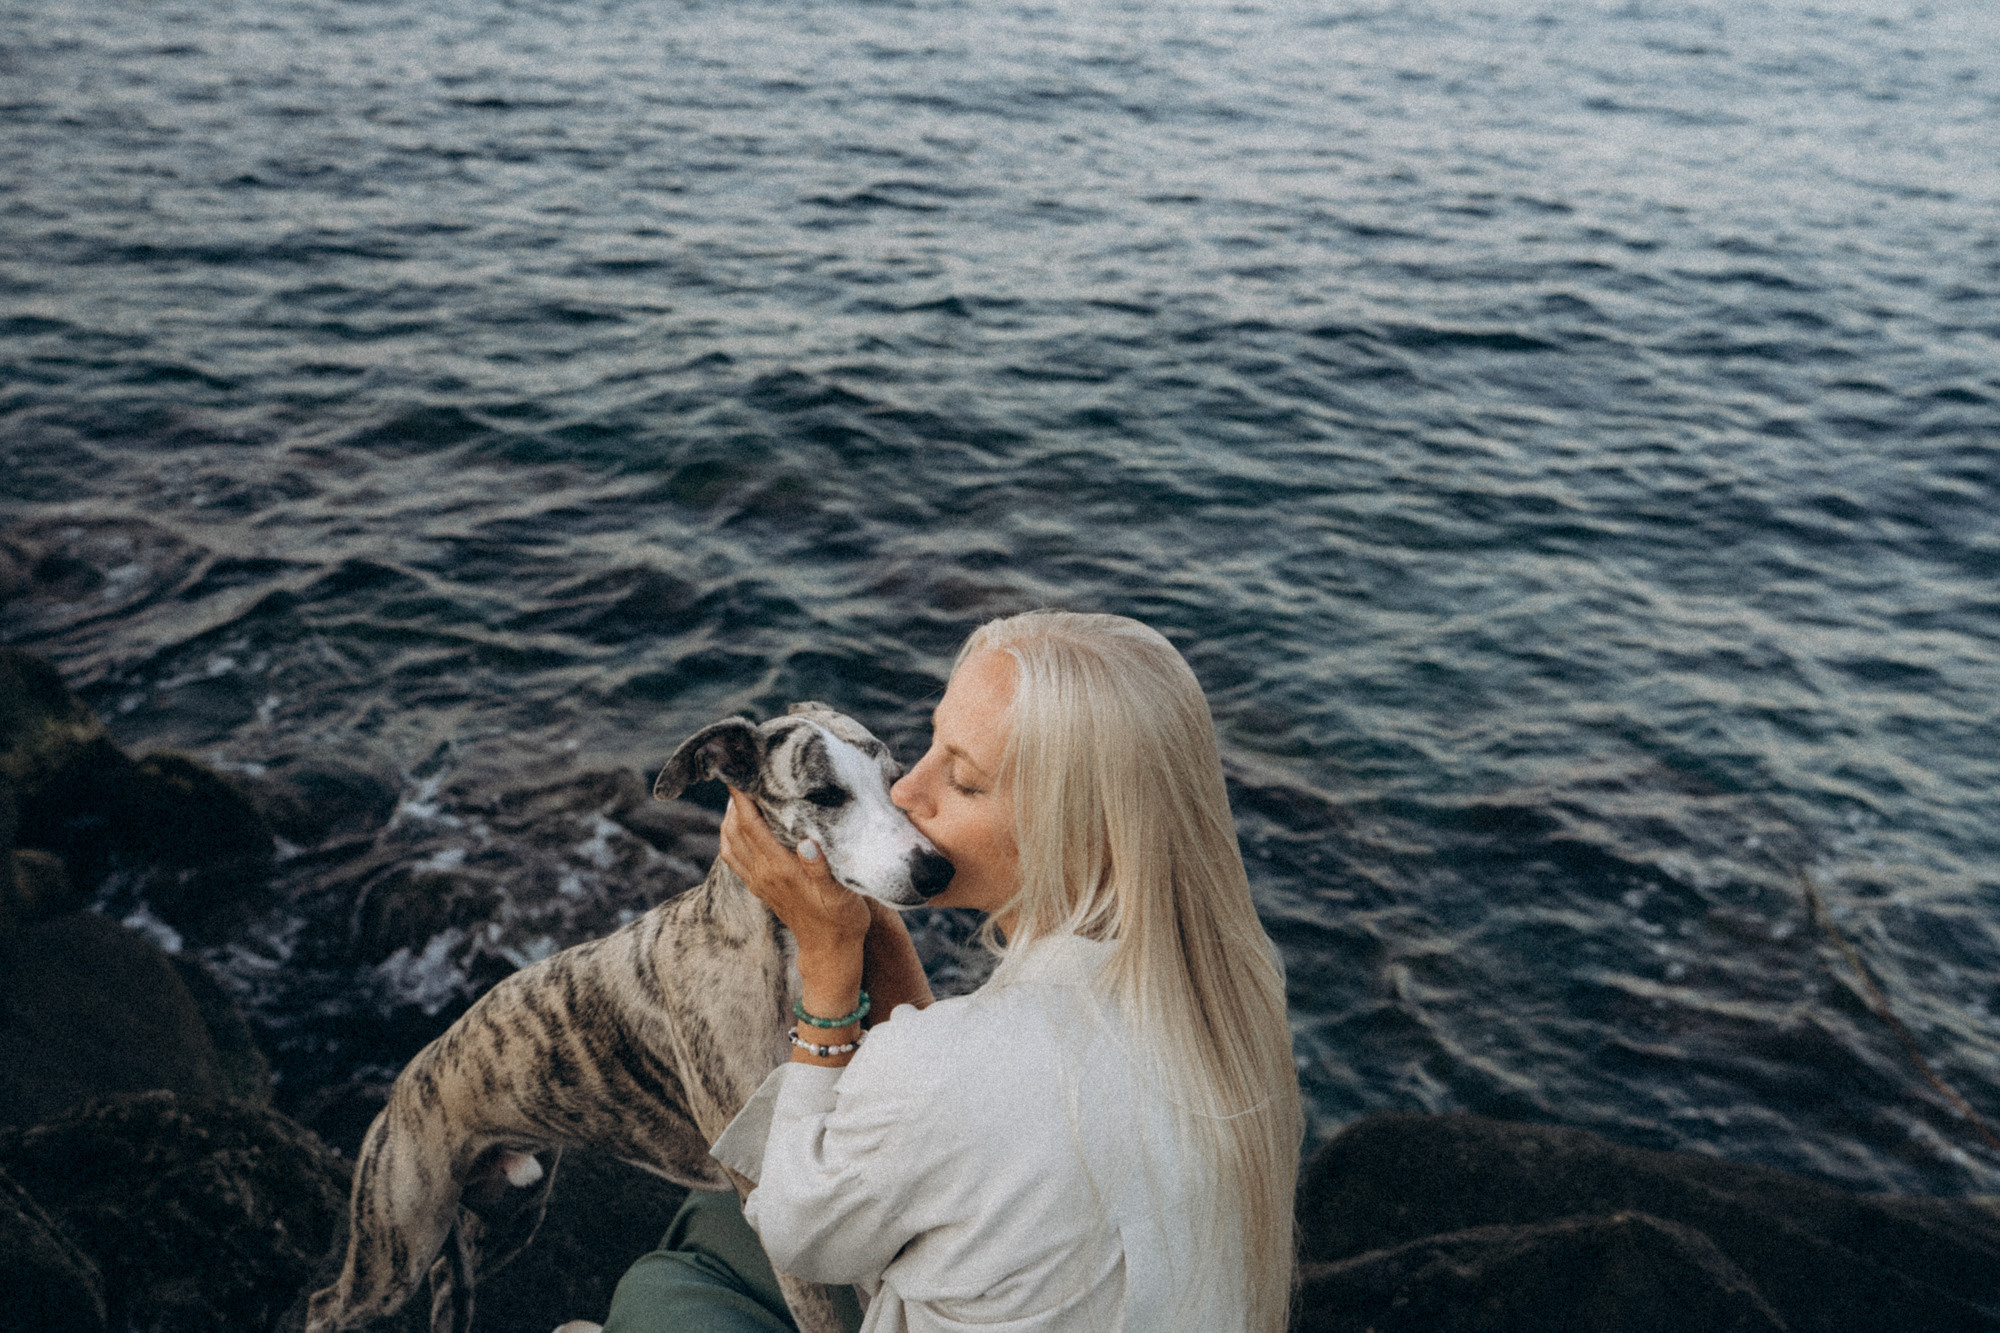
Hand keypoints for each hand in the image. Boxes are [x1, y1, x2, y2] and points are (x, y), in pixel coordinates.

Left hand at [718, 788, 869, 980]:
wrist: (831, 951)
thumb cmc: (841, 918)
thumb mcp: (840, 893)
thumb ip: (822, 869)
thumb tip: (807, 843)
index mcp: (779, 869)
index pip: (750, 825)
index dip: (741, 797)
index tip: (738, 770)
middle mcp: (763, 874)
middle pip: (734, 830)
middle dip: (733, 800)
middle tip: (741, 774)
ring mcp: (759, 882)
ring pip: (729, 843)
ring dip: (730, 818)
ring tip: (742, 795)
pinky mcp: (761, 889)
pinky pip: (734, 858)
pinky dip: (732, 837)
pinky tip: (743, 827)